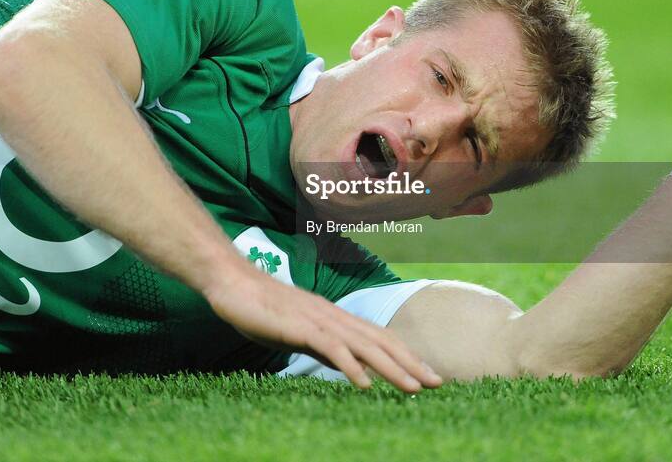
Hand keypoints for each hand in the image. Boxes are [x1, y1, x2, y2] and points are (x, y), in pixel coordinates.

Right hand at [202, 264, 441, 391]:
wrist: (234, 284)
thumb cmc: (264, 309)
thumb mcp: (301, 333)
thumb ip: (326, 347)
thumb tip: (350, 365)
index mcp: (337, 318)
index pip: (380, 338)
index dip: (406, 355)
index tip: (428, 374)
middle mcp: (335, 317)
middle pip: (381, 341)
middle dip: (411, 363)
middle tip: (438, 383)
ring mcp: (320, 321)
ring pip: (364, 346)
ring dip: (392, 368)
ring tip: (414, 388)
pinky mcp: (301, 328)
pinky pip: (332, 348)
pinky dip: (351, 367)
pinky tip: (365, 384)